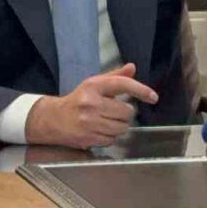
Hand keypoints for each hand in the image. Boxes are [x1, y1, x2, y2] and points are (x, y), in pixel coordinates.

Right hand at [25, 63, 157, 148]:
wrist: (53, 119)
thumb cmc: (78, 100)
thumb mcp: (94, 84)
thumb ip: (115, 77)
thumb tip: (132, 68)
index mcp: (93, 86)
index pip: (122, 84)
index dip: (140, 90)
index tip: (153, 97)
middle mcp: (91, 103)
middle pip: (126, 112)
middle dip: (125, 113)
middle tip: (114, 111)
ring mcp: (89, 122)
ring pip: (121, 127)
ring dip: (119, 126)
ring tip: (107, 121)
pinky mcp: (87, 138)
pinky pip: (112, 139)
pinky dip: (110, 136)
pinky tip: (100, 130)